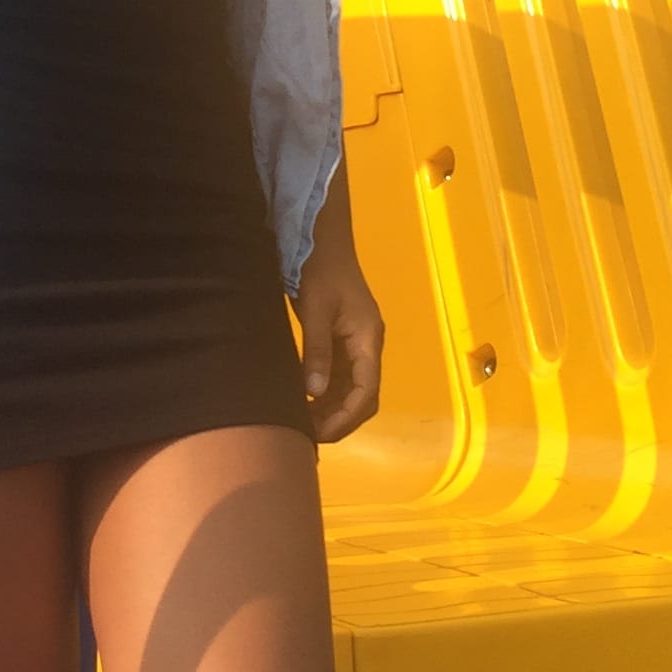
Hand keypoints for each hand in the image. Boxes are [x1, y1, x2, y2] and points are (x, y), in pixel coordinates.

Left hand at [295, 242, 383, 442]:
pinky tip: (304, 400)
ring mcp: (356, 343)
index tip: (320, 432)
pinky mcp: (343, 339)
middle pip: (363, 396)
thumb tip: (314, 393)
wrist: (321, 239)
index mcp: (368, 338)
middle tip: (308, 433)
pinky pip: (340, 375)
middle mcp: (368, 345)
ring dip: (332, 408)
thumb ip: (317, 351)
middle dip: (340, 418)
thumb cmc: (320, 269)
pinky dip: (326, 392)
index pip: (366, 390)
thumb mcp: (316, 310)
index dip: (346, 417)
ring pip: (351, 388)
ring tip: (303, 421)